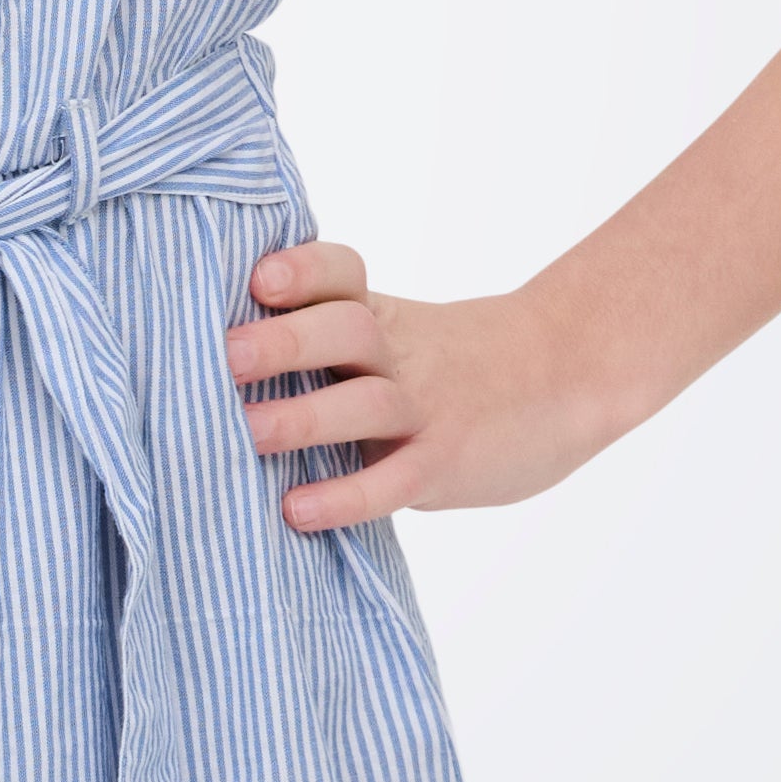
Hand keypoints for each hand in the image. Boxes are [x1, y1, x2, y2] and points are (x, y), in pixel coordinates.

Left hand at [226, 239, 623, 516]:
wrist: (568, 379)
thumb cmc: (455, 362)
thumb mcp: (401, 332)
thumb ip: (329, 339)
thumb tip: (212, 359)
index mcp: (384, 314)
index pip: (344, 274)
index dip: (303, 271)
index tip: (257, 279)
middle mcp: (402, 354)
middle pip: (347, 331)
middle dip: (286, 342)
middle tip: (225, 356)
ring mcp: (427, 408)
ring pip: (366, 406)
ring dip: (303, 418)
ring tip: (245, 433)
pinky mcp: (445, 464)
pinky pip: (393, 481)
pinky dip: (346, 497)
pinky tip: (297, 510)